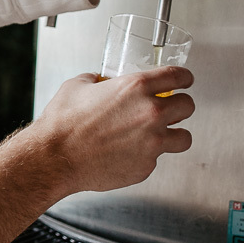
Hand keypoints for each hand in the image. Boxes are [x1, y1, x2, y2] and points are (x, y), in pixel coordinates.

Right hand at [30, 66, 194, 195]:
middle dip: (180, 106)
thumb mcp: (77, 87)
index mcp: (136, 87)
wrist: (55, 157)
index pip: (178, 76)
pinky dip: (146, 156)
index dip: (184, 78)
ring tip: (158, 136)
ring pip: (184, 137)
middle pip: (188, 106)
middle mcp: (150, 113)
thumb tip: (100, 81)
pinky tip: (127, 153)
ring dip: (174, 135)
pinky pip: (157, 159)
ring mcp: (152, 142)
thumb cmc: (63, 123)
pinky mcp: (146, 166)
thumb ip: (97, 80)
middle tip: (170, 110)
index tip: (184, 81)